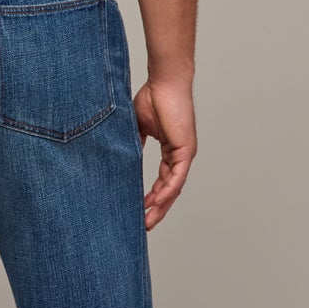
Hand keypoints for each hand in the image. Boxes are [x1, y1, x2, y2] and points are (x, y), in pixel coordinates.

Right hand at [132, 76, 195, 229]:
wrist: (164, 82)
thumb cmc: (153, 98)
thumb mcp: (137, 127)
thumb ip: (134, 145)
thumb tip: (122, 157)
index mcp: (170, 151)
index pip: (162, 181)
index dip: (151, 197)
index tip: (138, 210)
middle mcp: (179, 156)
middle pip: (169, 190)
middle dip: (156, 209)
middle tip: (144, 225)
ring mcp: (184, 153)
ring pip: (173, 187)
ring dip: (161, 206)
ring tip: (148, 221)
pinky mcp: (186, 150)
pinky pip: (177, 176)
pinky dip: (167, 191)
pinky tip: (157, 203)